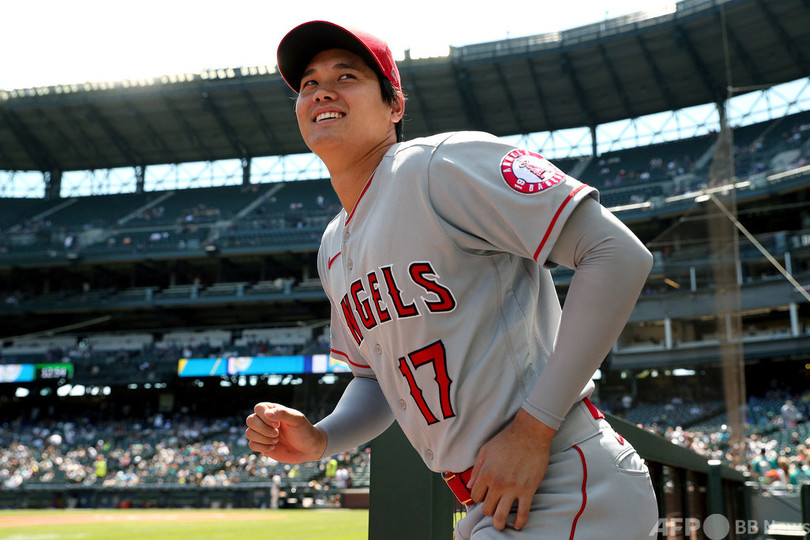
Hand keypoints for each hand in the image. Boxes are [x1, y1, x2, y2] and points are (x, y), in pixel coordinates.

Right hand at [245, 402, 327, 463]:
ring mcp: (262, 433)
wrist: (308, 448)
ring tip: (276, 440)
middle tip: (277, 433)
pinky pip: (251, 445)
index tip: (278, 424)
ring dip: (262, 439)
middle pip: (250, 420)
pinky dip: (262, 447)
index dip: (265, 417)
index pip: (258, 408)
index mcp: (273, 411)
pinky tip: (273, 447)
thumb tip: (267, 413)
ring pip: (249, 433)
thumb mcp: (297, 420)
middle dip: (263, 429)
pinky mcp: (262, 445)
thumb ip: (283, 413)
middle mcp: (265, 421)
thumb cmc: (304, 430)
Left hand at [467, 408, 555, 530]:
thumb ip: (476, 469)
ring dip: (499, 523)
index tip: (483, 498)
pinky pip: (523, 512)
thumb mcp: (485, 451)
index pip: (475, 496)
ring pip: (501, 515)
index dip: (478, 499)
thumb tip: (470, 485)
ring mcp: (513, 488)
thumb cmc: (507, 440)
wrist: (529, 434)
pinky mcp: (528, 490)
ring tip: (500, 525)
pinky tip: (518, 525)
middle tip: (493, 509)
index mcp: (485, 473)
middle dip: (488, 511)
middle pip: (487, 508)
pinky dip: (520, 522)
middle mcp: (497, 484)